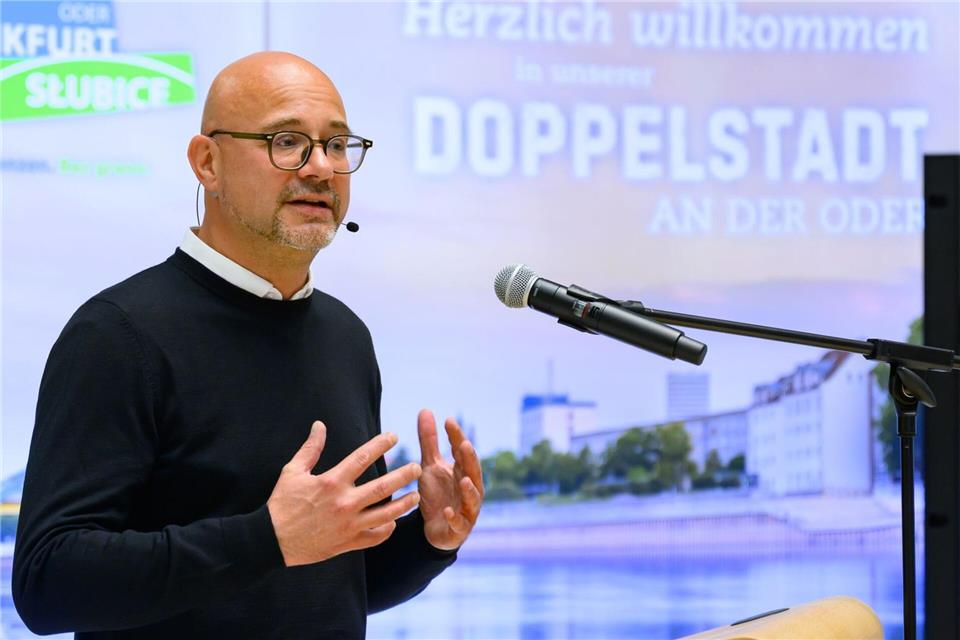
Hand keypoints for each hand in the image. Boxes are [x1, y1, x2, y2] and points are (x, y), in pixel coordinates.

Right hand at [266, 421, 421, 566]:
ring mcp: (348, 525)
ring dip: (404, 504)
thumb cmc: (282, 503)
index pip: (362, 458)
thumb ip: (310, 449)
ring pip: (385, 514)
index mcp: (331, 482)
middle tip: (417, 467)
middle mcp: (344, 503)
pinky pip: (374, 537)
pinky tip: (393, 522)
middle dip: (403, 475)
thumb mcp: (292, 471)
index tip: (393, 436)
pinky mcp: (347, 543)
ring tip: (416, 496)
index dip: (380, 444)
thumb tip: (319, 425)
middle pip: (383, 487)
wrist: (271, 541)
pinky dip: (386, 530)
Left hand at [416, 410, 483, 550]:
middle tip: (463, 445)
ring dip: (469, 490)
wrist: (436, 528)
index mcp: (463, 470)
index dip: (457, 437)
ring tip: (463, 481)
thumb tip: (425, 410)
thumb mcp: (430, 465)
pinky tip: (447, 511)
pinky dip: (454, 517)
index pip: (461, 451)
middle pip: (472, 471)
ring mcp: (467, 508)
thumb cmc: (437, 493)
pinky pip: (459, 523)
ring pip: (472, 498)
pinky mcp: (460, 528)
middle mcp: (470, 488)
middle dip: (469, 459)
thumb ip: (429, 441)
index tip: (449, 421)